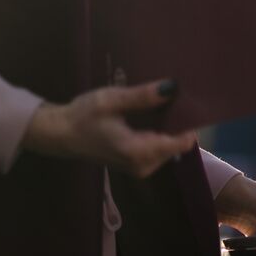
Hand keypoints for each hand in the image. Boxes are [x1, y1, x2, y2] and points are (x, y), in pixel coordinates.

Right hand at [22, 79, 195, 177]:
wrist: (60, 134)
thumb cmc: (83, 115)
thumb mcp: (112, 100)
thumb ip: (142, 96)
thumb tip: (172, 87)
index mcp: (137, 151)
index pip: (179, 144)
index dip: (190, 124)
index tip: (195, 103)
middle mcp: (142, 165)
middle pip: (177, 145)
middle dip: (180, 123)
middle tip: (180, 97)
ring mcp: (140, 168)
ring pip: (169, 148)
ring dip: (171, 128)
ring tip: (168, 103)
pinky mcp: (137, 165)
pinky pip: (159, 150)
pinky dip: (161, 134)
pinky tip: (157, 115)